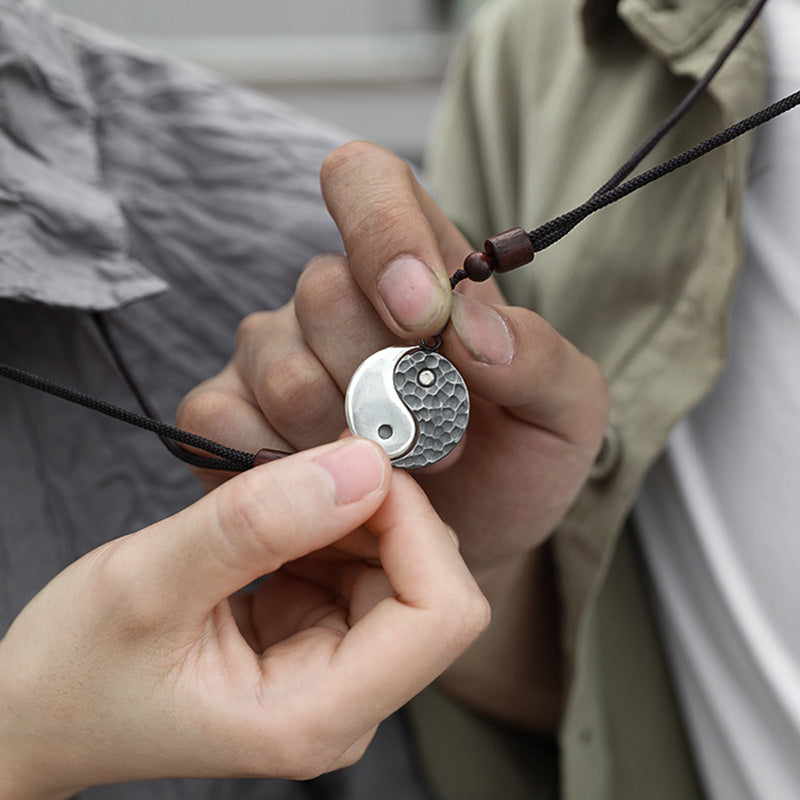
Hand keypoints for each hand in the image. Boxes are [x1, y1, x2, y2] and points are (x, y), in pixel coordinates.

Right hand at [0, 439, 487, 798]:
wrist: (45, 705)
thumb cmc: (76, 670)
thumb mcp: (148, 583)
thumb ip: (256, 524)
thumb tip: (362, 465)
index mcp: (316, 715)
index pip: (441, 614)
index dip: (414, 525)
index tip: (354, 466)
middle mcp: (347, 698)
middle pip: (433, 582)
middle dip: (383, 509)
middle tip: (314, 463)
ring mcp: (339, 667)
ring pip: (403, 561)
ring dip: (354, 509)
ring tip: (277, 493)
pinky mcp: (323, 634)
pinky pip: (364, 560)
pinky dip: (331, 520)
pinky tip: (276, 515)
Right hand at [178, 141, 608, 728]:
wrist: (469, 538)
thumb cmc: (515, 462)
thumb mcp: (564, 411)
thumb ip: (539, 358)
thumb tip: (477, 334)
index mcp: (414, 266)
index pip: (366, 183)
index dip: (383, 231)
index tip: (423, 314)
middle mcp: (331, 299)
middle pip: (325, 293)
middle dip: (391, 383)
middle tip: (441, 442)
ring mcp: (272, 355)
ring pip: (282, 369)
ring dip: (349, 437)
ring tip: (397, 472)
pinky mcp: (229, 416)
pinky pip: (219, 420)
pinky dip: (278, 465)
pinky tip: (329, 488)